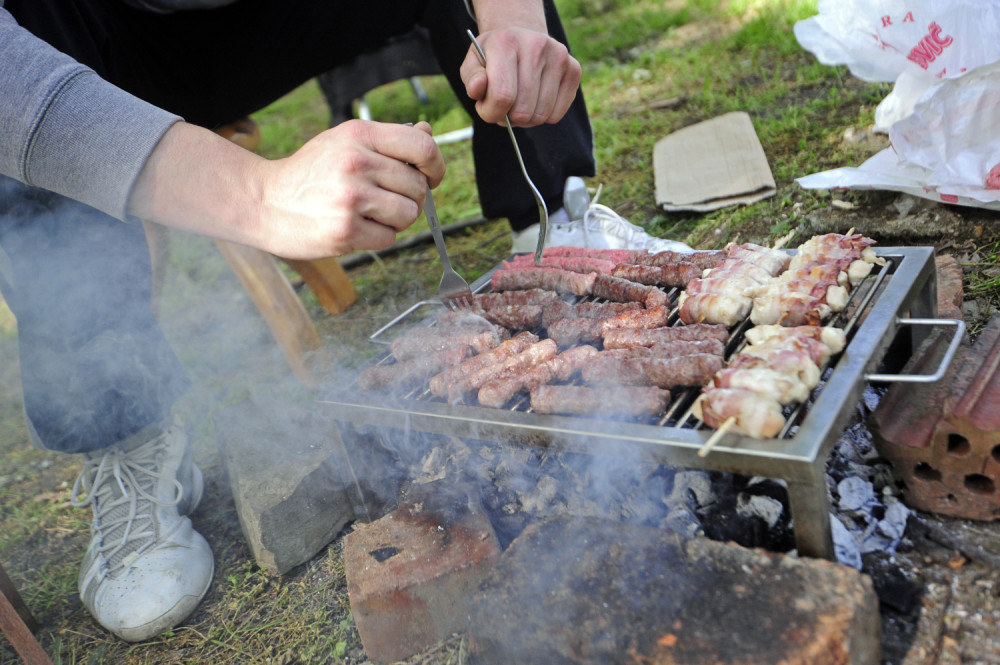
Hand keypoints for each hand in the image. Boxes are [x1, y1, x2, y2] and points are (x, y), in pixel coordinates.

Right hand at [129, 120, 444, 259]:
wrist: (264, 202)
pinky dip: (378, 237)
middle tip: (385, 201)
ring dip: (396, 220)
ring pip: (409, 214)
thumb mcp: (344, 143)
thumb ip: (387, 141)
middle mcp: (357, 161)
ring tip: (370, 214)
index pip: (422, 147)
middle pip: (418, 186)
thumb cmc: (310, 174)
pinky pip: (389, 238)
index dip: (436, 166)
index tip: (432, 177)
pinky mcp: (346, 229)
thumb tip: (426, 132)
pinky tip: (356, 228)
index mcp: (359, 134)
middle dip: (410, 198)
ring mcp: (351, 197)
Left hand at [460, 27, 580, 127]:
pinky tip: (535, 101)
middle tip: (503, 105)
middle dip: (508, 117)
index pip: (502, 96)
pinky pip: (556, 115)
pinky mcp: (574, 70)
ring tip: (518, 102)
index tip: (487, 107)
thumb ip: (471, 78)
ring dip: (525, 119)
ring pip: (540, 116)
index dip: (491, 113)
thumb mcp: (473, 63)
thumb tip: (478, 89)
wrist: (521, 37)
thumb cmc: (494, 57)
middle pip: (522, 111)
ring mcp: (559, 57)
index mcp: (506, 42)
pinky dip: (543, 117)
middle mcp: (536, 46)